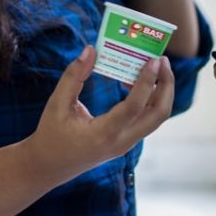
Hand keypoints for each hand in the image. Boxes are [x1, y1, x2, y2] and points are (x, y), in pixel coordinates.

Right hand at [23, 45, 174, 185]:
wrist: (49, 166)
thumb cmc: (51, 135)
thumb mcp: (57, 104)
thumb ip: (73, 76)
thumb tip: (90, 49)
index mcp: (103, 134)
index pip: (134, 107)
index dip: (147, 82)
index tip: (154, 60)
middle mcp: (121, 141)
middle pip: (158, 114)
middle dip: (167, 85)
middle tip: (162, 59)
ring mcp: (127, 143)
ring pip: (156, 117)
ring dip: (161, 91)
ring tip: (153, 65)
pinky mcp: (126, 140)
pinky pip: (147, 118)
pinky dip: (150, 98)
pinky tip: (136, 80)